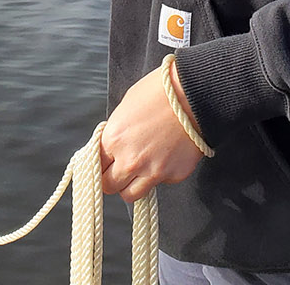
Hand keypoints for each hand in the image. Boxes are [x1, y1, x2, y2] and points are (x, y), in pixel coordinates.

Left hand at [99, 59, 204, 202]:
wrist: (194, 95)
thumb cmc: (159, 93)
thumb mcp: (126, 107)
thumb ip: (117, 133)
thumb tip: (114, 146)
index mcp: (113, 140)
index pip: (95, 166)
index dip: (101, 164)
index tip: (105, 164)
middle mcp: (130, 160)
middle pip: (109, 186)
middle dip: (112, 179)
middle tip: (120, 170)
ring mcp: (152, 171)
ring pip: (130, 195)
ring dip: (131, 186)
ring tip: (140, 171)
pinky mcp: (173, 176)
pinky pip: (159, 183)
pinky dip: (159, 175)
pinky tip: (166, 156)